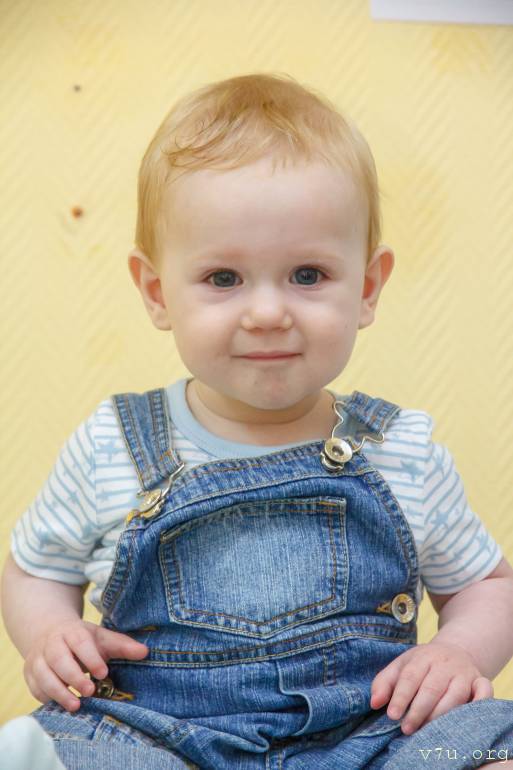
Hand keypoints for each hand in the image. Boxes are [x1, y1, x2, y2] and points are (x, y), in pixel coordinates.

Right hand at [24, 619, 147, 711]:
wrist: (50, 634)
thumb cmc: (82, 640)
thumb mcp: (102, 638)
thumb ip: (123, 645)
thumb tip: (145, 652)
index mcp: (72, 631)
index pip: (80, 642)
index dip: (91, 657)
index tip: (103, 673)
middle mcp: (52, 644)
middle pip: (59, 659)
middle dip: (73, 676)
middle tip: (90, 691)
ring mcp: (38, 659)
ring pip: (44, 675)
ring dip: (58, 692)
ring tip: (76, 705)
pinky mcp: (30, 674)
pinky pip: (35, 688)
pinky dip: (47, 698)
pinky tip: (61, 705)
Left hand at [370, 641, 492, 734]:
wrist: (454, 651)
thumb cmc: (422, 664)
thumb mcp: (401, 666)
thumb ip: (384, 683)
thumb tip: (374, 703)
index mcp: (422, 656)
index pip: (410, 676)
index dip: (401, 697)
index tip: (391, 715)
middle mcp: (444, 663)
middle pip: (431, 688)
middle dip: (418, 710)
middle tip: (407, 728)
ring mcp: (464, 673)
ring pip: (455, 695)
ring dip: (441, 715)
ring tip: (426, 730)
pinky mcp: (480, 681)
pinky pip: (484, 691)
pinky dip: (480, 702)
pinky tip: (464, 717)